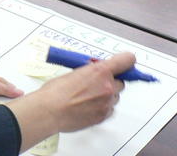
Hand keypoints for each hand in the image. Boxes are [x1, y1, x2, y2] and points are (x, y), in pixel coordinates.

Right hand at [6, 52, 133, 150]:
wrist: (49, 111)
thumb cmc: (56, 92)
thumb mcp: (76, 71)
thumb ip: (92, 71)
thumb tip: (98, 71)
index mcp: (100, 71)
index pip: (127, 60)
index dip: (126, 62)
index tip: (124, 64)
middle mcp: (107, 86)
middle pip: (120, 81)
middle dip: (111, 81)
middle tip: (97, 83)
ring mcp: (106, 102)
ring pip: (115, 97)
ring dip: (106, 96)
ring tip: (88, 97)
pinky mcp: (103, 116)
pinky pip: (110, 109)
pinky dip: (102, 108)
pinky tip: (88, 106)